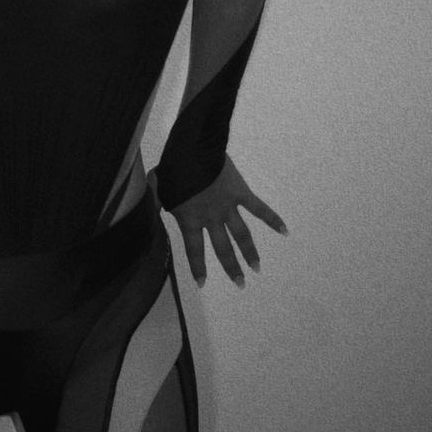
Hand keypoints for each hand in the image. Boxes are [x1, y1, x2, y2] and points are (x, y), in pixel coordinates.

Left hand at [158, 157, 286, 288]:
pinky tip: (284, 231)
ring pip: (242, 234)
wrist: (194, 147)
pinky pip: (259, 208)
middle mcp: (211, 218)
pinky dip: (272, 219)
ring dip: (250, 252)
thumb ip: (156, 201)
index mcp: (190, 219)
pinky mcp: (241, 193)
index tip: (202, 283)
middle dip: (231, 267)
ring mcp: (228, 206)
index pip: (194, 249)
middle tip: (240, 284)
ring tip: (256, 267)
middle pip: (223, 248)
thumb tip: (148, 210)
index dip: (198, 267)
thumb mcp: (158, 186)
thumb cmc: (173, 166)